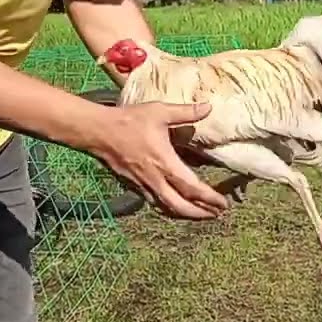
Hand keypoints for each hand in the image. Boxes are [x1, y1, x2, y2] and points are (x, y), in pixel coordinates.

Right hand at [82, 102, 228, 219]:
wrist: (97, 131)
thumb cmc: (129, 120)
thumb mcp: (160, 111)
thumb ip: (185, 112)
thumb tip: (208, 107)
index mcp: (165, 163)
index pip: (192, 188)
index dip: (210, 199)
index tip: (224, 204)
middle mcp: (155, 179)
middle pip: (181, 207)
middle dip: (201, 214)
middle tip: (217, 214)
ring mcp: (142, 185)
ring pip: (167, 209)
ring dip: (185, 214)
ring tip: (201, 215)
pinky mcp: (132, 186)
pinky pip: (154, 204)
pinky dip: (168, 209)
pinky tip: (174, 207)